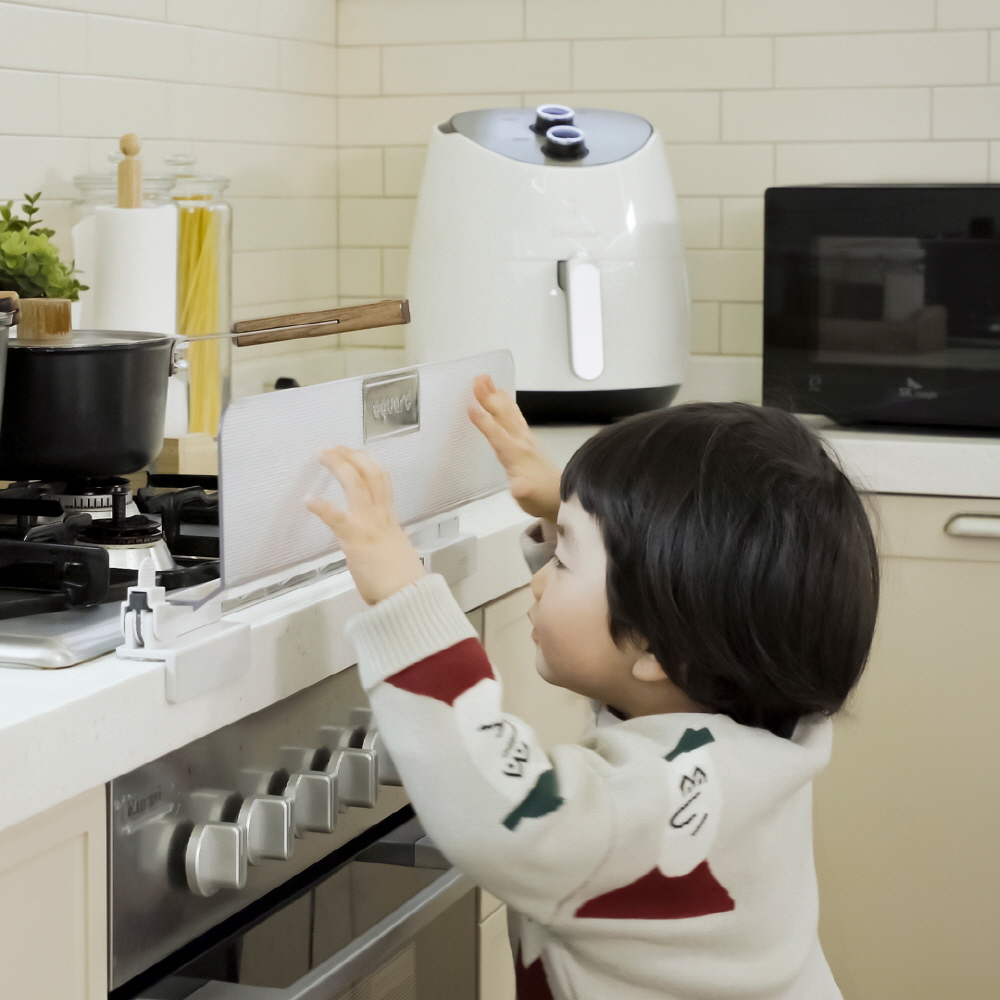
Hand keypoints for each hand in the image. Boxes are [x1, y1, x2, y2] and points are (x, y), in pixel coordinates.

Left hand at [306, 446, 424, 605]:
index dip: (367, 462)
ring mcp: (369, 525)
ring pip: (357, 484)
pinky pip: (336, 517)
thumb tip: (381, 538)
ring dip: (339, 466)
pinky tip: (308, 499)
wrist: (406, 596)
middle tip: (332, 446)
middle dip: (351, 456)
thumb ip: (386, 539)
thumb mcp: (395, 550)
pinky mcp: (355, 540)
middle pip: (370, 474)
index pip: (382, 480)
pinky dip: (322, 506)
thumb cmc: (401, 580)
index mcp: (390, 519)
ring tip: (323, 454)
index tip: (352, 453)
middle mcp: (381, 516)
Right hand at [469, 374, 561, 522]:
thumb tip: (518, 487)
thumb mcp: (528, 498)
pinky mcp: (526, 437)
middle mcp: (521, 442)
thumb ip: (523, 490)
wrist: (560, 495)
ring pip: (508, 410)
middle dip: (490, 397)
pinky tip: (501, 392)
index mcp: (516, 455)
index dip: (485, 423)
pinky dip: (506, 401)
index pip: (498, 436)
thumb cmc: (541, 496)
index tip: (471, 408)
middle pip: (502, 415)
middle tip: (478, 379)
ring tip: (486, 379)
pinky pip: (514, 413)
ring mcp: (524, 437)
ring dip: (496, 394)